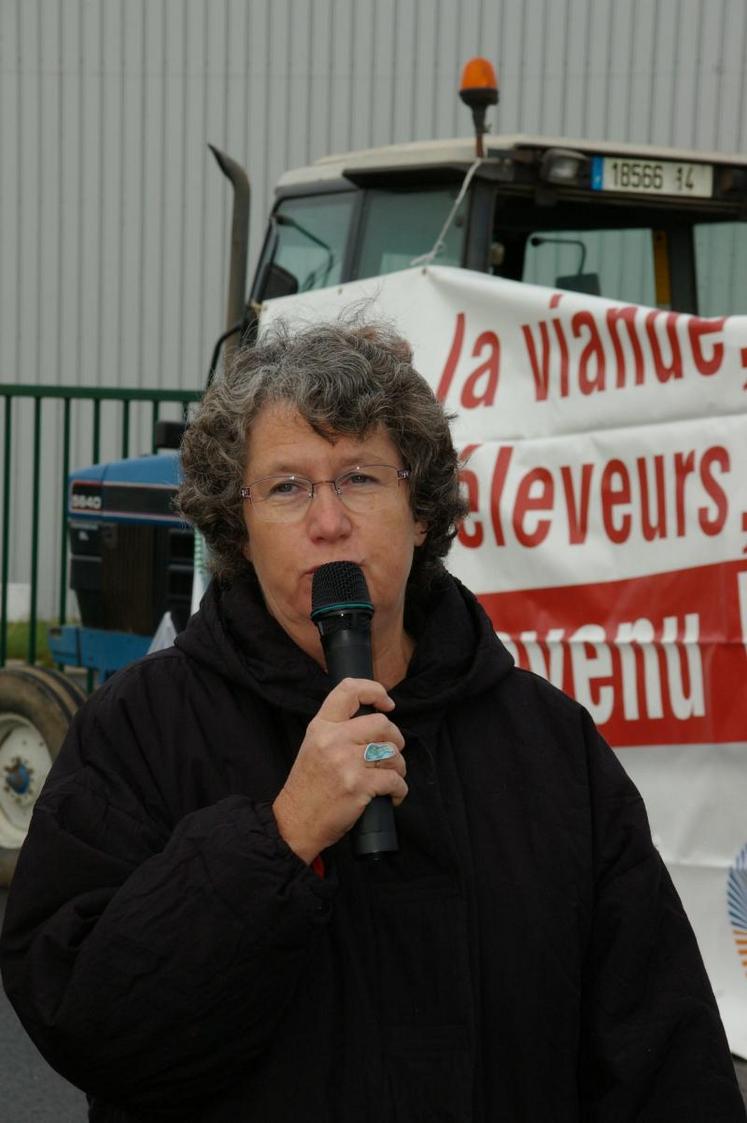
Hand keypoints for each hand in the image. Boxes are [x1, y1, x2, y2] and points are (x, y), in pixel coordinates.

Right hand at [272, 678, 406, 863]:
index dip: (375, 691)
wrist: (295, 822)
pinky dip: (399, 789)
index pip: (349, 690)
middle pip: (382, 724)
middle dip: (395, 739)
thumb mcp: (313, 746)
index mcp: (321, 726)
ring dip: (398, 766)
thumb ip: (337, 729)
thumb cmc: (307, 787)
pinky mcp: (359, 785)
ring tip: (389, 777)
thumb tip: (374, 720)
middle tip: (390, 752)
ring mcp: (346, 762)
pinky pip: (395, 780)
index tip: (387, 703)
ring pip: (392, 752)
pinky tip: (392, 795)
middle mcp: (333, 739)